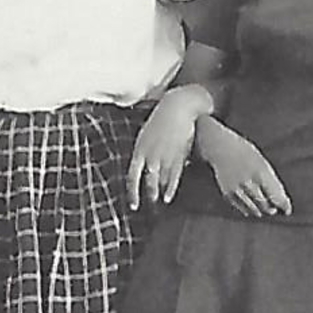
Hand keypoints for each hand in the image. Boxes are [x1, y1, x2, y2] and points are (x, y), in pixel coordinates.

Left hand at [127, 90, 205, 208]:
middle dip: (148, 194)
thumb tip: (143, 167)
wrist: (177, 108)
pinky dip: (170, 188)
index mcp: (140, 149)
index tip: (134, 204)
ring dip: (158, 192)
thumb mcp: (146, 135)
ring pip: (161, 180)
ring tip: (158, 201)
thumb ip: (144, 152)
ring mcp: (166, 156)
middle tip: (148, 204)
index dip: (133, 192)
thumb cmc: (160, 120)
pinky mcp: (179, 154)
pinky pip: (174, 176)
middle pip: (148, 181)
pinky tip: (168, 197)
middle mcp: (152, 155)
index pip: (133, 176)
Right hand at [201, 122, 291, 218]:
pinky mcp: (227, 192)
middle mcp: (249, 182)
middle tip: (274, 210)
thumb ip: (270, 179)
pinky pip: (240, 206)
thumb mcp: (262, 162)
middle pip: (264, 205)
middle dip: (271, 209)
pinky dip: (246, 210)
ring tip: (264, 211)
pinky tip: (250, 210)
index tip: (287, 210)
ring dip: (260, 211)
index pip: (276, 196)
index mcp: (261, 173)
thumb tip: (280, 197)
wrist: (221, 148)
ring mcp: (237, 188)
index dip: (283, 205)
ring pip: (253, 208)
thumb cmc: (245, 152)